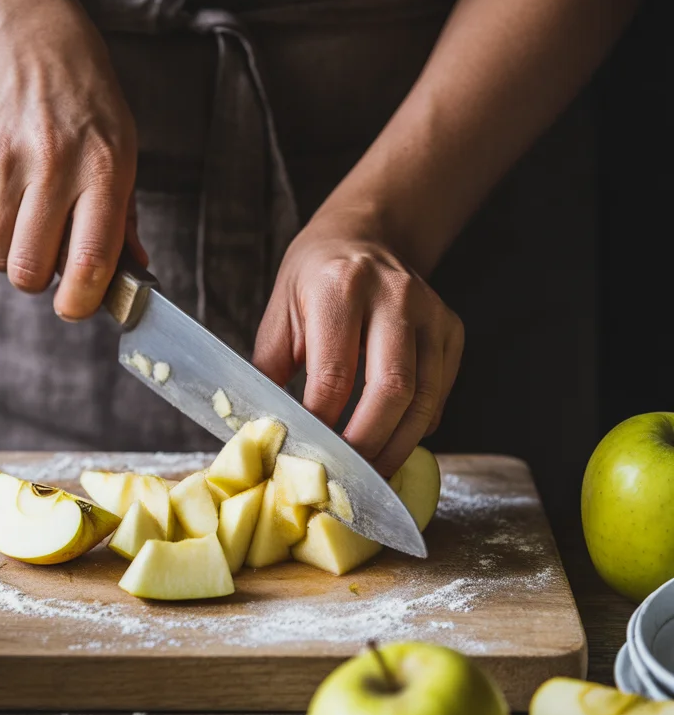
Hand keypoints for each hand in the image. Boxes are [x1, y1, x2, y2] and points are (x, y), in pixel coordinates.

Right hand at [0, 0, 141, 318]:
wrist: (22, 31)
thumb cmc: (83, 99)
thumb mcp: (121, 145)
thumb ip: (123, 215)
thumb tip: (132, 274)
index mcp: (104, 169)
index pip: (91, 260)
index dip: (80, 301)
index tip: (75, 307)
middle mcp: (53, 166)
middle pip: (29, 269)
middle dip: (37, 279)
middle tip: (46, 259)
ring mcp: (2, 159)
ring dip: (10, 250)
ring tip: (27, 216)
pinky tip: (4, 185)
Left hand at [253, 208, 463, 475]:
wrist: (364, 236)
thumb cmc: (314, 280)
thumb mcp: (279, 314)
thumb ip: (270, 371)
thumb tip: (262, 432)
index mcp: (340, 287)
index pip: (334, 374)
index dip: (321, 425)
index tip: (306, 456)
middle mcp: (394, 296)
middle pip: (391, 389)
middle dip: (367, 444)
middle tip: (346, 478)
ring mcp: (431, 312)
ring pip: (424, 398)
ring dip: (397, 446)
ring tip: (370, 474)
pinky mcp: (452, 329)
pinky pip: (440, 393)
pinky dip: (417, 427)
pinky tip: (393, 442)